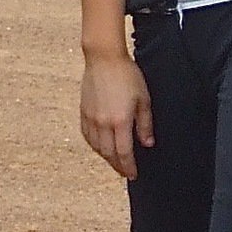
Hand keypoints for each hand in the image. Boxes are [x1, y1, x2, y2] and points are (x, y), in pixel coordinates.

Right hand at [80, 53, 153, 179]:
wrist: (103, 57)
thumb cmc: (126, 74)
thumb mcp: (143, 98)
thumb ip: (145, 124)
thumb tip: (147, 143)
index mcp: (120, 121)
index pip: (124, 153)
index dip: (129, 167)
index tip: (133, 174)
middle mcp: (103, 123)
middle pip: (109, 154)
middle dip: (118, 166)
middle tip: (125, 171)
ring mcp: (91, 117)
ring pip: (96, 147)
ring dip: (106, 157)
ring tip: (114, 160)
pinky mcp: (84, 111)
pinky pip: (87, 135)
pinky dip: (94, 145)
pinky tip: (100, 146)